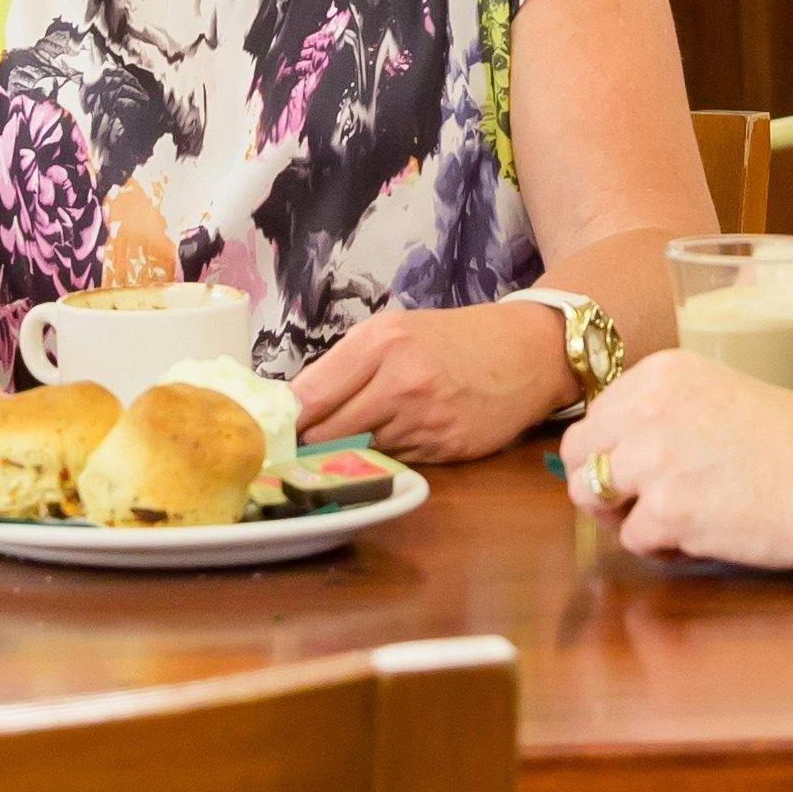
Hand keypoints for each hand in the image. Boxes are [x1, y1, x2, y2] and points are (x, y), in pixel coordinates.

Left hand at [291, 300, 578, 460]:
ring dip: (352, 450)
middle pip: (329, 432)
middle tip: (289, 451)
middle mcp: (401, 381)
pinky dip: (391, 454)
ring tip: (358, 435)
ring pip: (362, 451)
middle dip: (309, 443)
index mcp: (381, 342)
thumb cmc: (454, 338)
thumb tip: (295, 405)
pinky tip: (403, 436)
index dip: (284, 420)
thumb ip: (346, 365)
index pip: (310, 395)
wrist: (528, 351)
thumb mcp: (395, 331)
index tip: (265, 432)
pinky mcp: (446, 449)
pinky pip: (398, 460)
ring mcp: (426, 419)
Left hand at [564, 352, 792, 574]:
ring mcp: (653, 461)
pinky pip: (634, 539)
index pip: (596, 415)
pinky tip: (700, 537)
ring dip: (623, 516)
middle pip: (578, 455)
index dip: (611, 449)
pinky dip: (662, 546)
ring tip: (669, 520)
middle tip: (635, 503)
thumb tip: (622, 444)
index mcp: (662, 373)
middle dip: (600, 483)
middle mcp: (648, 408)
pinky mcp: (668, 513)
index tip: (638, 466)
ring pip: (592, 497)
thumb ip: (670, 409)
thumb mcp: (726, 392)